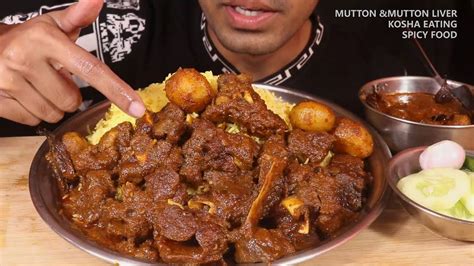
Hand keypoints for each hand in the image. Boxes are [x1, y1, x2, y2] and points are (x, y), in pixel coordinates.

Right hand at [0, 0, 144, 125]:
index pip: (90, 69)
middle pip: (72, 99)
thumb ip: (78, 16)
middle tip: (54, 78)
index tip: (137, 107)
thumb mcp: (52, 25)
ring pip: (53, 113)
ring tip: (39, 85)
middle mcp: (24, 59)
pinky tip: (26, 94)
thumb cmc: (27, 38)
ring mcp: (8, 81)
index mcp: (44, 40)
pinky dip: (34, 112)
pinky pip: (33, 121)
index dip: (116, 90)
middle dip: (69, 94)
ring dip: (52, 105)